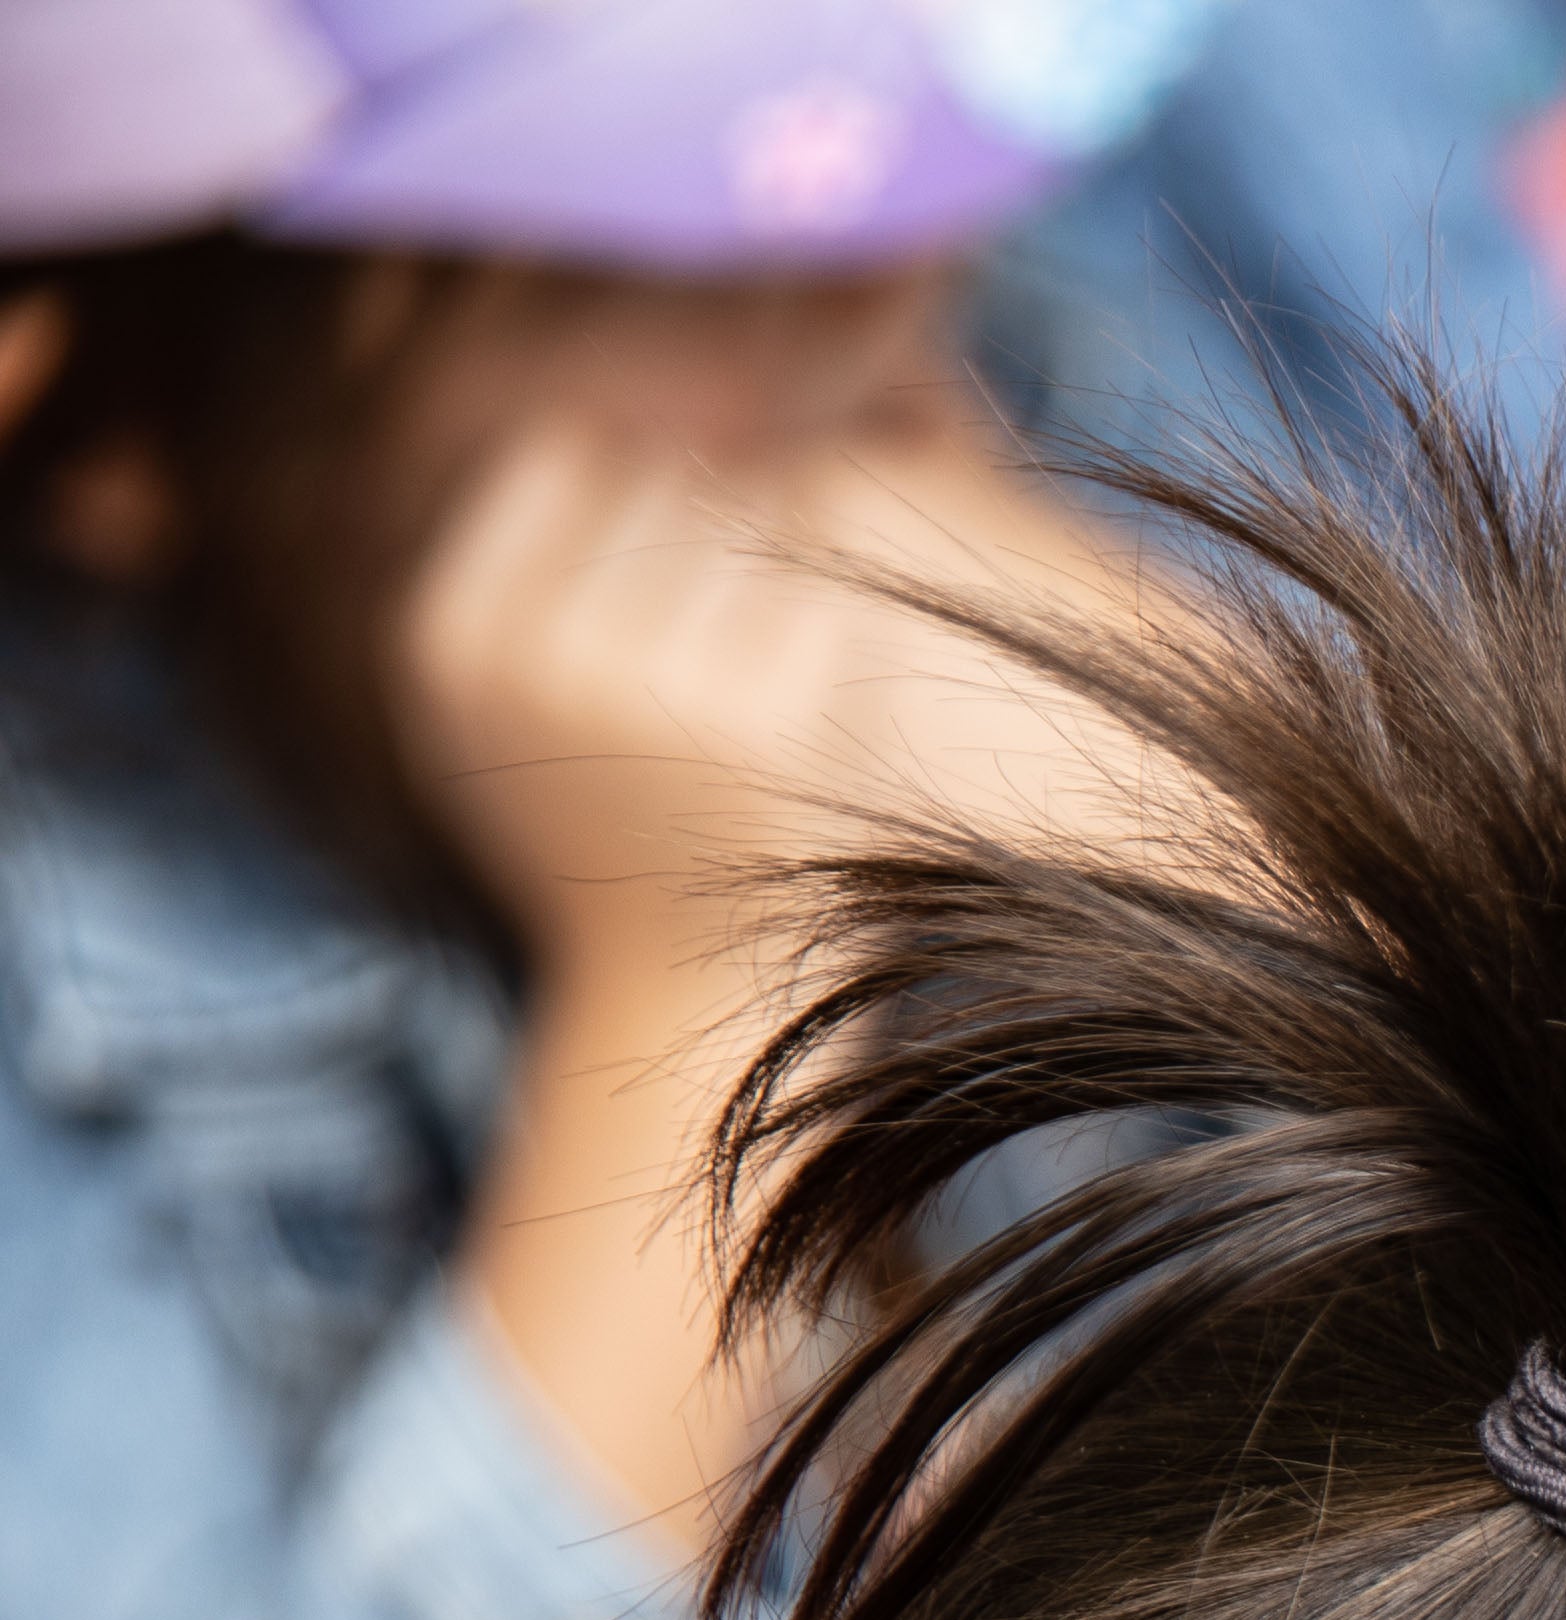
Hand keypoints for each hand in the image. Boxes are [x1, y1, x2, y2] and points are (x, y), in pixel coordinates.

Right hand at [396, 410, 1162, 987]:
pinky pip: (823, 601)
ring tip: (770, 651)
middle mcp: (534, 652)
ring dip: (783, 559)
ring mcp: (648, 685)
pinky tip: (824, 695)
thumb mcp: (495, 711)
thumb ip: (511, 569)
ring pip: (747, 523)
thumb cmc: (599, 837)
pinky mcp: (765, 722)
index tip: (674, 543)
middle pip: (660, 478)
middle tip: (741, 600)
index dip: (631, 483)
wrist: (686, 1001)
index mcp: (450, 633)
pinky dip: (840, 626)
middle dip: (713, 518)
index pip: (557, 458)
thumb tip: (581, 397)